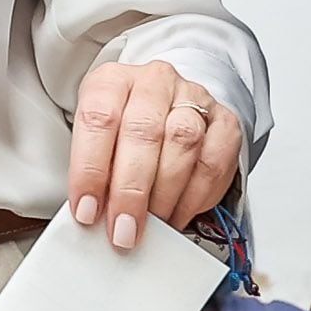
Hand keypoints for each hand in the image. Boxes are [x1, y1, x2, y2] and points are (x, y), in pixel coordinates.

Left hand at [63, 59, 241, 252]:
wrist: (165, 110)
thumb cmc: (123, 129)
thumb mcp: (96, 141)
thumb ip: (94, 173)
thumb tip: (92, 215)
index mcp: (112, 81)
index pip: (98, 118)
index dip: (90, 169)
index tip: (87, 211)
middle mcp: (153, 83)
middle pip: (143, 131)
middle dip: (130, 190)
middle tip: (123, 229)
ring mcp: (192, 98)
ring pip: (183, 143)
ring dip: (164, 195)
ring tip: (151, 225)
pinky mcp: (223, 121)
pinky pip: (214, 161)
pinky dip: (196, 196)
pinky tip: (179, 213)